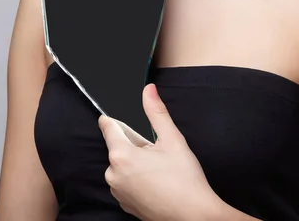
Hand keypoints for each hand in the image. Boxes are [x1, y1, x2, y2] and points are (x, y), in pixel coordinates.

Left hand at [98, 82, 216, 220]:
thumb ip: (157, 112)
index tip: (105, 115)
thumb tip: (148, 89)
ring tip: (159, 168)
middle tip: (157, 150)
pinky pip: (126, 181)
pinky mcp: (125, 205)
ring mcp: (118, 193)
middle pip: (118, 147)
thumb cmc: (184, 180)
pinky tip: (156, 181)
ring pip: (122, 164)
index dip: (109, 119)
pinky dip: (136, 176)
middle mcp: (114, 176)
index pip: (108, 129)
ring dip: (135, 160)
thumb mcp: (172, 139)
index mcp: (122, 156)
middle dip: (134, 143)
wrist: (193, 216)